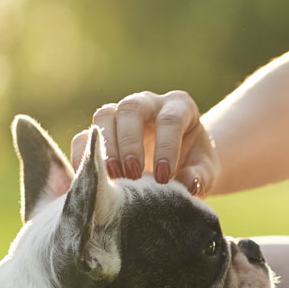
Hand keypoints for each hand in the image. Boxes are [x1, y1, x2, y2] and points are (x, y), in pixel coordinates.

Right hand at [71, 90, 219, 195]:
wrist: (179, 168)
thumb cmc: (193, 166)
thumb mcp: (204, 172)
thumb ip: (199, 176)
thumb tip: (188, 183)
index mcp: (179, 107)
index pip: (170, 119)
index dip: (166, 147)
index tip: (163, 178)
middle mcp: (148, 104)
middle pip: (132, 109)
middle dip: (130, 143)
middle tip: (133, 175)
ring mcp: (121, 114)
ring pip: (105, 116)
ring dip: (105, 148)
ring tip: (112, 177)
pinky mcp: (102, 132)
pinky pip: (84, 137)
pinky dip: (83, 157)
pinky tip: (90, 180)